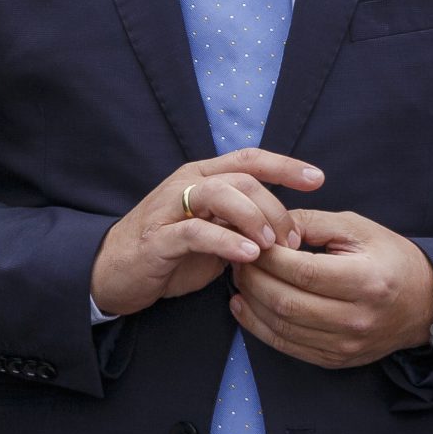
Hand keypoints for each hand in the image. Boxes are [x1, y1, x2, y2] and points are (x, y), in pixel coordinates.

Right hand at [90, 150, 324, 319]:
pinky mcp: (159, 238)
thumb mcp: (214, 233)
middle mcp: (188, 184)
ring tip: (272, 245)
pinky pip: (197, 231)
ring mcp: (170, 208)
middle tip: (293, 240)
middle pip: (243, 178)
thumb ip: (242, 223)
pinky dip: (227, 241)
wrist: (114, 274)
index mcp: (203, 177)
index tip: (318, 178)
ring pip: (221, 194)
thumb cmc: (170, 252)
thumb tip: (287, 231)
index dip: (286, 166)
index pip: (250, 160)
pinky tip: (248, 255)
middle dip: (275, 207)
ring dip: (254, 218)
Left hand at [229, 208, 432, 368]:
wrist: (423, 304)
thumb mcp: (357, 228)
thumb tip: (267, 230)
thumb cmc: (390, 258)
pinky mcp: (334, 360)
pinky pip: (287, 346)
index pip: (303, 272)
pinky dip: (258, 327)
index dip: (269, 258)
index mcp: (367, 281)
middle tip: (236, 259)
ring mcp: (345, 345)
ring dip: (250, 302)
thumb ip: (310, 223)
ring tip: (238, 278)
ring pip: (281, 328)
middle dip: (252, 279)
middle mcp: (356, 319)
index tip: (250, 241)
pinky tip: (244, 306)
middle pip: (287, 302)